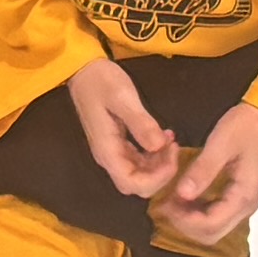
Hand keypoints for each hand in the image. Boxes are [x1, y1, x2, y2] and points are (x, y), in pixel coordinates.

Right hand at [64, 55, 181, 204]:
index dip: (157, 178)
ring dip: (159, 164)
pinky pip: (138, 161)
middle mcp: (108, 157)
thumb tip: (158, 146)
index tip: (172, 154)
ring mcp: (112, 152)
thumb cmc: (101, 81)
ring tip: (170, 139)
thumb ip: (140, 123)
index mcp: (107, 150)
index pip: (132, 183)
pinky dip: (154, 155)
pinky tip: (162, 137)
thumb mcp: (122, 97)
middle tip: (173, 146)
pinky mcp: (117, 145)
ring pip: (140, 175)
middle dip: (161, 172)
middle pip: (137, 185)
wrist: (83, 71)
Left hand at [159, 105, 257, 251]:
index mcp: (243, 197)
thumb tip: (182, 194)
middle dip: (185, 224)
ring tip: (171, 200)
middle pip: (212, 233)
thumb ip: (203, 170)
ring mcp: (242, 202)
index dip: (184, 221)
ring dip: (190, 219)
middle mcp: (245, 206)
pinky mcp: (237, 195)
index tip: (165, 204)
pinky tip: (184, 195)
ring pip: (213, 227)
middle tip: (166, 204)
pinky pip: (215, 214)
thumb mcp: (221, 144)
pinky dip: (197, 211)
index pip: (211, 226)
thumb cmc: (246, 127)